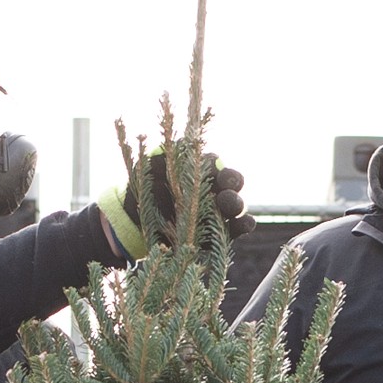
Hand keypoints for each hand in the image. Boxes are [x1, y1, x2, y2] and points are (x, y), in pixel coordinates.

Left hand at [102, 149, 246, 254]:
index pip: (214, 163)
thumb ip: (158, 160)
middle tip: (224, 185)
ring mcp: (219, 211)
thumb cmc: (145, 192)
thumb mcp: (146, 174)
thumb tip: (173, 148)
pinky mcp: (221, 233)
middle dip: (231, 181)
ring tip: (227, 205)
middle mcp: (213, 188)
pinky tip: (242, 223)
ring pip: (238, 204)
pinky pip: (239, 227)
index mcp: (198, 170)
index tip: (211, 165)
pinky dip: (245, 224)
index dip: (214, 164)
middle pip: (232, 181)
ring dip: (237, 203)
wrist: (137, 225)